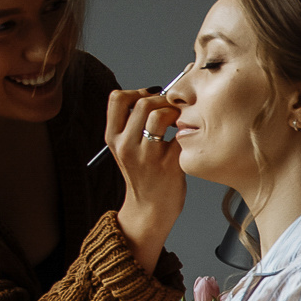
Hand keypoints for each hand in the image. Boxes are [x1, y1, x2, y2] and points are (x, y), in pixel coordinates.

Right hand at [108, 74, 186, 268]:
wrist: (150, 208)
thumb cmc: (143, 174)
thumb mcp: (125, 148)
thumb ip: (131, 124)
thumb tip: (154, 94)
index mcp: (113, 138)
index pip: (117, 99)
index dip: (136, 92)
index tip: (150, 98)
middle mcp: (126, 145)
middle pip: (142, 103)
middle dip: (162, 99)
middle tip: (172, 108)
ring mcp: (147, 155)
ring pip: (158, 115)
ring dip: (173, 112)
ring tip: (178, 120)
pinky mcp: (168, 164)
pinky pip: (180, 135)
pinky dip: (186, 130)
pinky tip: (186, 136)